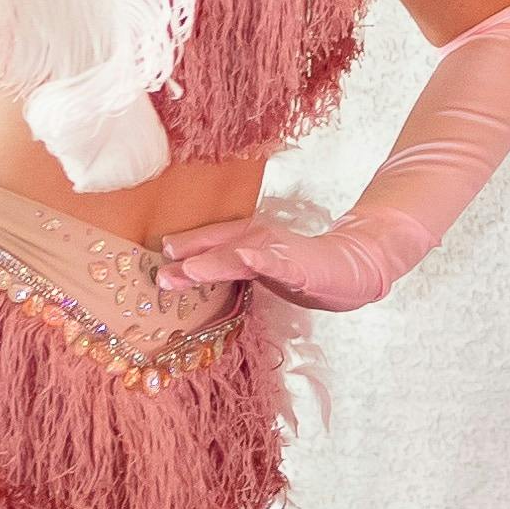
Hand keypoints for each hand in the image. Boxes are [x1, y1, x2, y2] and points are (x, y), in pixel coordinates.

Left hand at [156, 198, 388, 315]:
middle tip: (160, 270)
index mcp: (248, 238)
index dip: (185, 245)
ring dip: (214, 261)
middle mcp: (261, 239)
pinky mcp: (300, 266)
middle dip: (190, 256)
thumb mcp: (258, 265)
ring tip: (188, 269)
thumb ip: (226, 264)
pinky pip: (278, 264)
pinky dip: (261, 261)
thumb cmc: (300, 268)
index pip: (211, 239)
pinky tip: (246, 259)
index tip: (157, 254)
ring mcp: (280, 251)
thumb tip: (181, 267)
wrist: (352, 268)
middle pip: (220, 246)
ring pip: (242, 255)